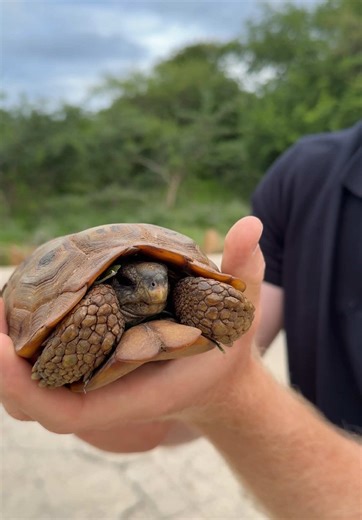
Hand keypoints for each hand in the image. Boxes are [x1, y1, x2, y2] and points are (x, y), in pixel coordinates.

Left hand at [0, 217, 263, 439]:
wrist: (216, 378)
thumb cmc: (226, 349)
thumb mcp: (241, 308)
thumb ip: (245, 269)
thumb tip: (249, 224)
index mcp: (137, 393)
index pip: (66, 409)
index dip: (23, 386)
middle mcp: (106, 395)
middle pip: (30, 400)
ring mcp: (92, 387)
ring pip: (28, 390)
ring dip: (2, 356)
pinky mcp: (87, 374)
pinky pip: (40, 373)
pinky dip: (18, 350)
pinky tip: (11, 312)